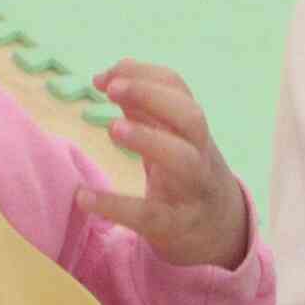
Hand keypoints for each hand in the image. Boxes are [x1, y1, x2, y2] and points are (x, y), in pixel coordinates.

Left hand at [74, 62, 251, 269]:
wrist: (221, 229)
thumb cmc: (185, 173)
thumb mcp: (172, 138)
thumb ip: (143, 108)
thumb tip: (108, 76)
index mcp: (193, 129)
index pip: (178, 89)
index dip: (143, 75)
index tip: (106, 76)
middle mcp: (199, 154)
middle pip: (190, 117)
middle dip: (152, 96)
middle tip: (112, 89)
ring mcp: (192, 189)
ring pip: (183, 159)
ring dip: (148, 138)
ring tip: (112, 128)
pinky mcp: (175, 225)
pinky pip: (149, 214)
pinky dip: (116, 205)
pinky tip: (83, 197)